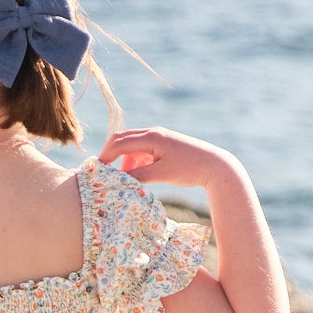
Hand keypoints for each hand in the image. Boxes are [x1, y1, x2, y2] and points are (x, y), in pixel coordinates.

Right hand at [99, 125, 236, 192]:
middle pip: (122, 139)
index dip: (106, 156)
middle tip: (102, 171)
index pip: (120, 143)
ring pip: (131, 145)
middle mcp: (153, 133)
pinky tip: (138, 175)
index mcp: (152, 137)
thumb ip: (138, 176)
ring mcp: (158, 137)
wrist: (215, 165)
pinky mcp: (163, 145)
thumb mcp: (162, 174)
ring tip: (124, 178)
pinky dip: (135, 161)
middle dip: (110, 154)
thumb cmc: (189, 169)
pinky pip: (141, 149)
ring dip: (124, 160)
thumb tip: (118, 180)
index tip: (97, 170)